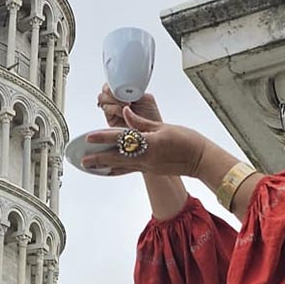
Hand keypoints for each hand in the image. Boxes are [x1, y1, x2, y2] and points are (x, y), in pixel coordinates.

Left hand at [83, 104, 203, 176]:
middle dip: (99, 158)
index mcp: (150, 143)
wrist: (201, 160)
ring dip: (104, 166)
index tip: (91, 136)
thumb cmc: (187, 140)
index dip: (104, 137)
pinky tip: (109, 170)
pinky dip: (117, 170)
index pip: (122, 138)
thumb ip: (142, 122)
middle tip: (83, 158)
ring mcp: (148, 166)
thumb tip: (125, 113)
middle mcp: (147, 157)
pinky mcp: (151, 171)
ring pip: (121, 166)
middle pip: (117, 157)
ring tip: (91, 166)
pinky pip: (129, 170)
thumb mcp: (164, 126)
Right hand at [96, 85, 163, 128]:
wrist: (151, 134)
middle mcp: (117, 101)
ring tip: (126, 106)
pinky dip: (114, 108)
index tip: (124, 88)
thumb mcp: (146, 98)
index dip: (115, 84)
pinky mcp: (110, 119)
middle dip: (113, 91)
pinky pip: (106, 109)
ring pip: (103, 98)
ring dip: (114, 100)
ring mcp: (112, 110)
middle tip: (125, 98)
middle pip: (105, 89)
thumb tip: (123, 86)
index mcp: (125, 93)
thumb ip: (135, 90)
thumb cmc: (151, 118)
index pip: (113, 83)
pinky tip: (123, 112)